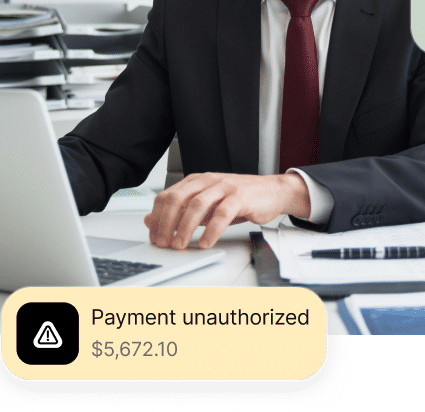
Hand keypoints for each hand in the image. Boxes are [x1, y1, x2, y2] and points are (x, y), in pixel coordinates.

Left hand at [143, 172, 310, 249]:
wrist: (272, 191)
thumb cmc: (239, 199)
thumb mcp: (206, 204)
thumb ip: (181, 211)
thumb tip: (151, 220)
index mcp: (195, 181)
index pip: (167, 196)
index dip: (157, 217)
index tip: (154, 236)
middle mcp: (207, 181)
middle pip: (177, 198)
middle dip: (166, 222)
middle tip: (163, 242)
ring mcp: (223, 187)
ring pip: (197, 205)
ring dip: (185, 228)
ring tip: (180, 245)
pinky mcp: (240, 197)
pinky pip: (222, 214)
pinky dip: (211, 231)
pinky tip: (205, 243)